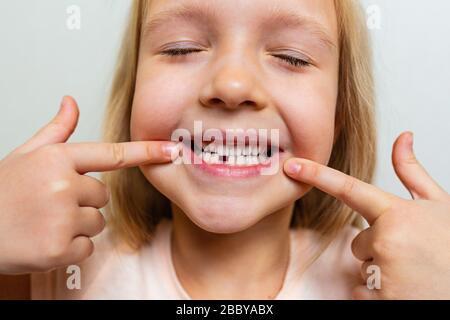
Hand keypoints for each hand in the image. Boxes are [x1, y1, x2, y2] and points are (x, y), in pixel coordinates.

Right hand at [0, 96, 178, 273]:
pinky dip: (71, 249)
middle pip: (103, 196)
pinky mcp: (58, 249)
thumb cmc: (1, 192)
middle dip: (83, 202)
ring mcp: (61, 217)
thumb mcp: (26, 155)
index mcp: (57, 159)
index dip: (146, 152)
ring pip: (98, 222)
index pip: (111, 154)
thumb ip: (56, 131)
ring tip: (46, 222)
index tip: (172, 150)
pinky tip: (46, 241)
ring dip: (77, 226)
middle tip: (51, 205)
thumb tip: (71, 102)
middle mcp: (62, 185)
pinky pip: (87, 248)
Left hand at [284, 132, 449, 298]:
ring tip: (411, 272)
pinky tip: (405, 288)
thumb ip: (412, 172)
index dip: (316, 175)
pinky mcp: (379, 299)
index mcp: (397, 213)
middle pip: (357, 242)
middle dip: (378, 247)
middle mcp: (385, 240)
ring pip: (361, 266)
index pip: (348, 189)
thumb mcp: (438, 205)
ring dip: (380, 270)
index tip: (291, 165)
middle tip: (410, 254)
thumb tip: (403, 137)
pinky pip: (362, 291)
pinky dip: (379, 292)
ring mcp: (382, 272)